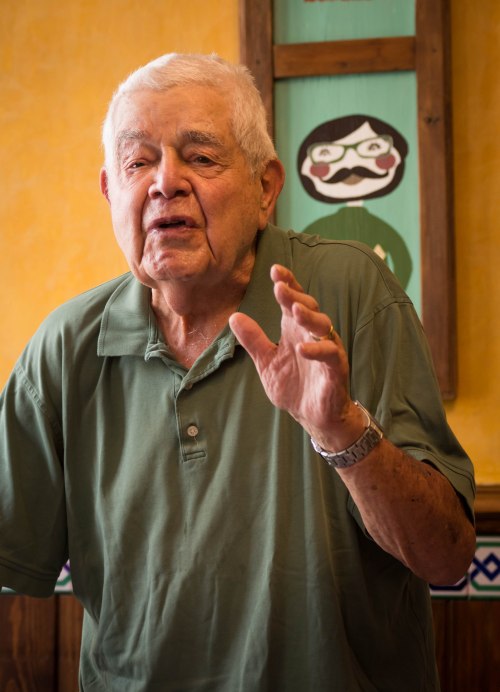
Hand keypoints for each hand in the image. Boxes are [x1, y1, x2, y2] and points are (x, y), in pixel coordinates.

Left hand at [229, 264, 363, 449]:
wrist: (314, 417)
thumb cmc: (293, 386)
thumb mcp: (266, 363)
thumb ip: (253, 341)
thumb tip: (234, 317)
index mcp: (294, 330)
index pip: (291, 301)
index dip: (286, 285)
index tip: (274, 270)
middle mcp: (312, 335)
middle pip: (307, 308)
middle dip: (295, 296)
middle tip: (280, 287)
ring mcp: (326, 349)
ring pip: (322, 325)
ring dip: (308, 316)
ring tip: (293, 310)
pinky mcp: (335, 368)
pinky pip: (330, 354)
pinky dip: (317, 349)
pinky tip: (302, 347)